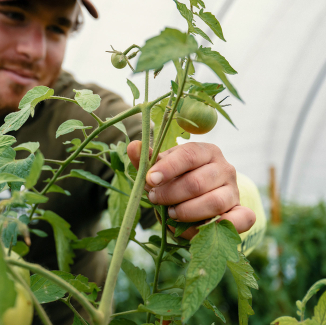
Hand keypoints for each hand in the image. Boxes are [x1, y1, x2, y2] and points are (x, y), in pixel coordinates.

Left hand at [127, 141, 255, 238]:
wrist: (198, 200)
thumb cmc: (176, 180)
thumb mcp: (161, 169)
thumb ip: (147, 161)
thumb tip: (134, 146)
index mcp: (206, 151)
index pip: (189, 155)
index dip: (168, 168)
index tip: (149, 179)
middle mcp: (225, 168)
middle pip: (198, 182)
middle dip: (171, 193)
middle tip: (154, 198)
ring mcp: (234, 191)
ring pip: (214, 202)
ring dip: (186, 212)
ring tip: (170, 213)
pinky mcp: (241, 213)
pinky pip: (240, 220)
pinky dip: (220, 226)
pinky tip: (198, 229)